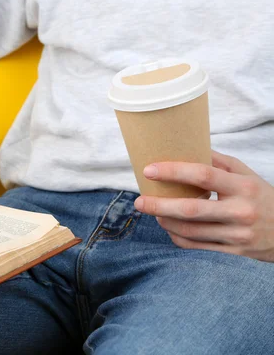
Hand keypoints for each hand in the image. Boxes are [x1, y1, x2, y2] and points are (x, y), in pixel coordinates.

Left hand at [134, 150, 273, 261]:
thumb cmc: (263, 198)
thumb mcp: (248, 175)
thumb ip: (219, 162)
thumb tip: (186, 147)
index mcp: (244, 187)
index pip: (203, 175)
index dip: (173, 171)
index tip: (149, 170)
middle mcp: (241, 212)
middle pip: (191, 209)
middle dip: (159, 205)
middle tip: (138, 201)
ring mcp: (238, 236)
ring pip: (190, 231)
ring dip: (165, 221)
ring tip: (152, 212)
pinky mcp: (234, 253)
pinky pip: (197, 247)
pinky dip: (177, 237)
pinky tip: (169, 227)